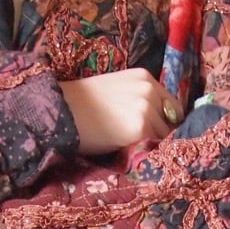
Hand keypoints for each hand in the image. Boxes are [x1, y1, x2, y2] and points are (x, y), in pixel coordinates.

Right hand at [59, 69, 182, 155]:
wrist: (59, 112)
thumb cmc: (81, 106)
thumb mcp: (117, 92)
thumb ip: (139, 101)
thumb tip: (159, 123)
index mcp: (144, 77)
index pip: (171, 104)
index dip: (164, 120)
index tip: (153, 132)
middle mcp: (149, 89)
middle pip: (171, 120)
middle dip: (160, 132)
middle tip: (140, 142)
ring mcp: (146, 108)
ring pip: (163, 135)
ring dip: (152, 143)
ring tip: (129, 146)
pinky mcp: (139, 128)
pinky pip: (152, 146)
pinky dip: (144, 151)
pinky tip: (127, 150)